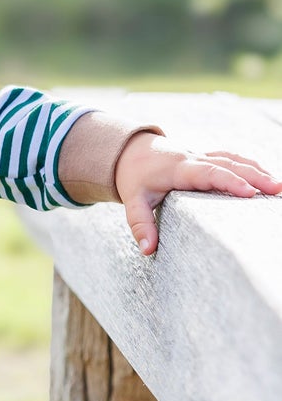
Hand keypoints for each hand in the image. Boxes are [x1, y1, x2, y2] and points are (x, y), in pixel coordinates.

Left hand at [115, 134, 281, 256]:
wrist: (132, 150)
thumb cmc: (135, 178)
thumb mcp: (132, 201)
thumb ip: (140, 224)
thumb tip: (148, 250)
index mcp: (179, 169)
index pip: (209, 173)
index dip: (230, 182)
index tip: (249, 193)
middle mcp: (195, 158)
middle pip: (229, 165)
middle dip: (254, 176)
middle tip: (277, 189)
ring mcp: (203, 155)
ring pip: (235, 159)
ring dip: (257, 170)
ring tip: (278, 186)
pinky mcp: (208, 157)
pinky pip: (233, 158)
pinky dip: (251, 166)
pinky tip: (266, 177)